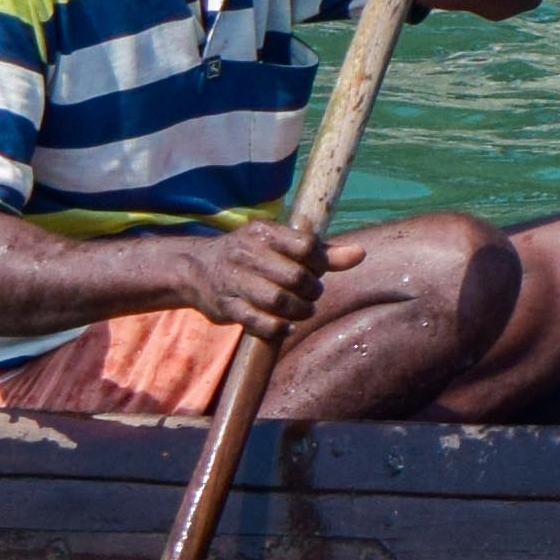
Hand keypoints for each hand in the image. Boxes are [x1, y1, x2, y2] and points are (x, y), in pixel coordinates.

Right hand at [176, 217, 357, 341]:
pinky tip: (286, 326)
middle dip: (312, 290)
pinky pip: (259, 323)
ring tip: (304, 310)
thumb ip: (322, 252)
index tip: (319, 270)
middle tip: (312, 294)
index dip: (321, 262)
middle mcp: (247, 252)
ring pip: (278, 301)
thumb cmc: (253, 256)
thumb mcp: (282, 246)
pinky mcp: (226, 307)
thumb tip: (360, 254)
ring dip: (299, 311)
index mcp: (264, 231)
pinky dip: (279, 328)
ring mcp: (234, 280)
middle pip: (295, 276)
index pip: (305, 245)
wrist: (199, 269)